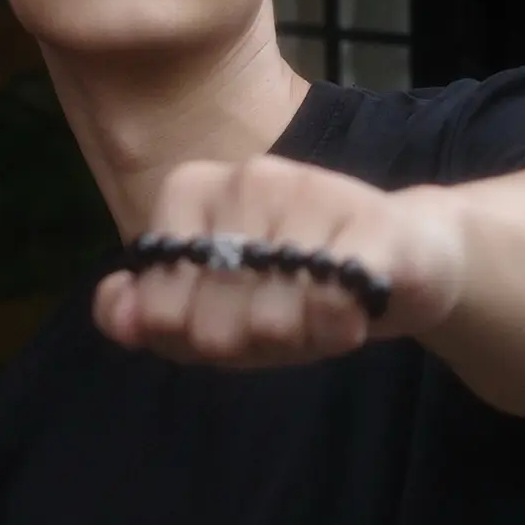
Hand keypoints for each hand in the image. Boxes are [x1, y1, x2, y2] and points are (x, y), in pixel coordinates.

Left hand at [92, 154, 465, 370]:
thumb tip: (118, 312)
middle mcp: (244, 177)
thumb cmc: (295, 288)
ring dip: (298, 340)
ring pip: (269, 318)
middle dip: (245, 347)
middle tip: (282, 321)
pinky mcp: (369, 220)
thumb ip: (148, 315)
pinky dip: (337, 327)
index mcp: (189, 190)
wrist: (406, 261)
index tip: (228, 319)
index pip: (158, 309)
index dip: (192, 341)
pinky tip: (352, 311)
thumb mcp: (211, 309)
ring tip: (321, 311)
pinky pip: (330, 302)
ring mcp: (306, 189)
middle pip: (210, 322)